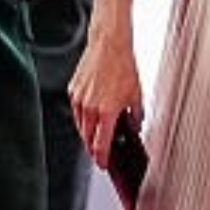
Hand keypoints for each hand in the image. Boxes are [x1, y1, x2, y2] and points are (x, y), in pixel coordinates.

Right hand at [67, 32, 143, 170]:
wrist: (109, 45)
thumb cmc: (123, 66)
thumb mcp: (136, 95)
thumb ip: (135, 116)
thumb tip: (134, 126)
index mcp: (107, 112)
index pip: (101, 145)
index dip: (102, 159)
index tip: (104, 164)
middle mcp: (90, 108)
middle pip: (87, 139)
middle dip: (94, 148)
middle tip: (101, 152)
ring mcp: (79, 100)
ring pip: (80, 127)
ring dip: (88, 134)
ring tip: (97, 135)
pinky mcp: (72, 91)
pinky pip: (76, 112)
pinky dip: (83, 118)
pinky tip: (91, 116)